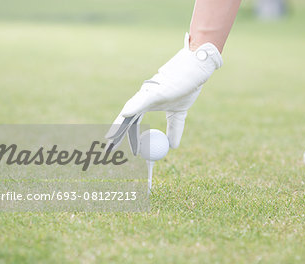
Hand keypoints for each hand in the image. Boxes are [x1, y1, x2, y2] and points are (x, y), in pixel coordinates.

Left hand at [105, 33, 221, 153]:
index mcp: (147, 104)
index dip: (130, 138)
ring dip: (120, 126)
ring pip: (130, 111)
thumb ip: (174, 128)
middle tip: (109, 149)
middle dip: (117, 134)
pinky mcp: (155, 90)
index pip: (134, 123)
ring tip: (111, 138)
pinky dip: (134, 107)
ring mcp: (147, 94)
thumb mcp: (179, 113)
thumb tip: (173, 146)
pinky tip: (125, 114)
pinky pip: (142, 100)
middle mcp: (143, 99)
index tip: (129, 152)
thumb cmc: (186, 87)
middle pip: (126, 119)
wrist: (195, 69)